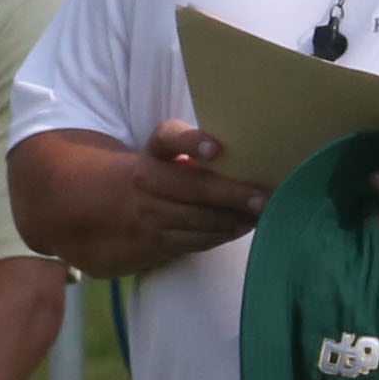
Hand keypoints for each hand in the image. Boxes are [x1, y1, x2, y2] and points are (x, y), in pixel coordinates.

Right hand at [127, 118, 268, 259]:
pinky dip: (224, 234)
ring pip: (200, 218)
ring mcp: (151, 213)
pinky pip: (196, 239)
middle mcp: (148, 179)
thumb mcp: (167, 156)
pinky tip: (243, 227)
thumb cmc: (162, 174)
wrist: (113, 208)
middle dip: (233, 194)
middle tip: (264, 198)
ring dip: (235, 218)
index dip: (192, 142)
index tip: (216, 148)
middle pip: (194, 187)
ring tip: (262, 215)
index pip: (170, 139)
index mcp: (156, 150)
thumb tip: (255, 155)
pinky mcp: (157, 240)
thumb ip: (198, 151)